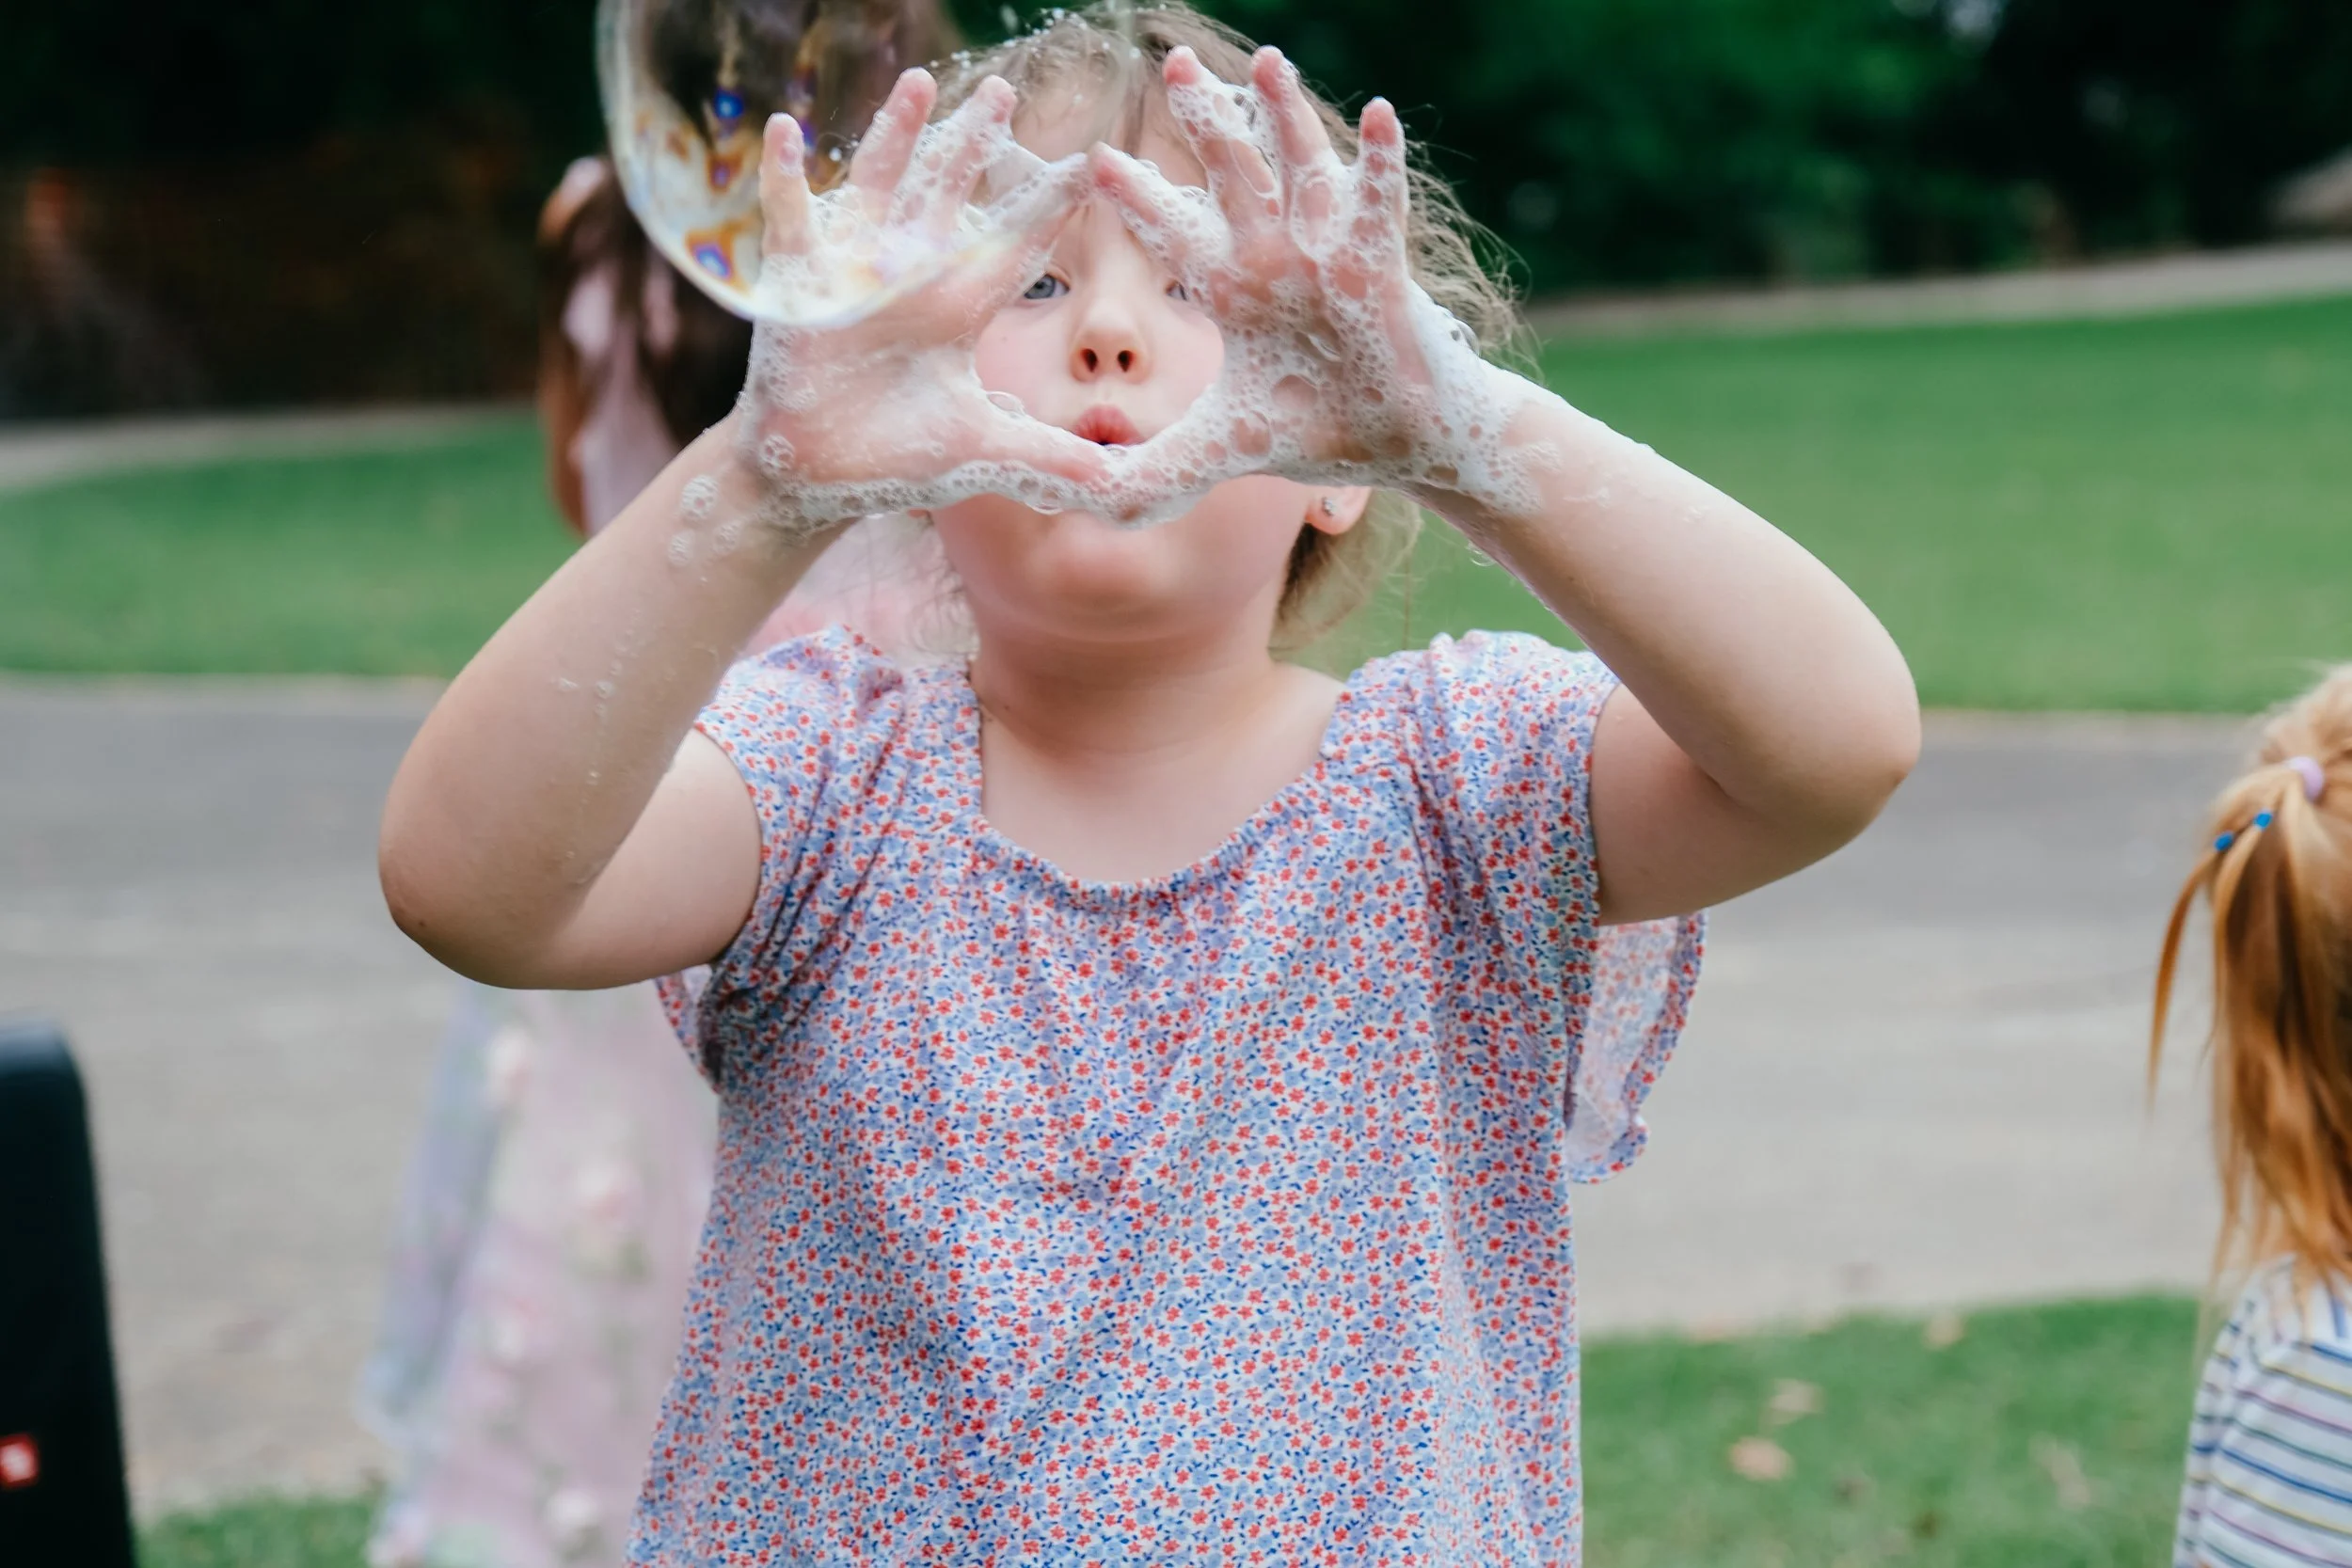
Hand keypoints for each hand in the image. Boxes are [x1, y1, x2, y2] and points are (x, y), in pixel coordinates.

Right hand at [726, 70, 1121, 534]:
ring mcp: (854, 275)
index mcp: (957, 308)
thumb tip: (1117, 484)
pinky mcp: (801, 288)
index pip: (1013, 246)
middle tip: (1004, 90)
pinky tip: (784, 128)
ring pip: (880, 187)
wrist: (818, 477)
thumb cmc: (896, 455)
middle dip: (973, 142)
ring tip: (919, 81)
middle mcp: (910, 278)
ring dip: (896, 135)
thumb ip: (1045, 457)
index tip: (1091, 163)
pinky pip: (791, 220)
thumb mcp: (979, 451)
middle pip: (949, 194)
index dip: (1048, 207)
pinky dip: (784, 177)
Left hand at [1090, 46, 1540, 522]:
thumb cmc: (1313, 432)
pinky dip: (1379, 164)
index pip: (1172, 231)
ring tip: (1268, 59)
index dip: (1135, 196)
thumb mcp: (1215, 454)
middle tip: (1173, 63)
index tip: (1091, 158)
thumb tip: (1081, 505)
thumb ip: (1149, 473)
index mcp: (1232, 288)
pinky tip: (1380, 115)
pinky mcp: (1379, 269)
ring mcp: (1329, 255)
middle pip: (1232, 173)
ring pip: (1302, 168)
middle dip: (1204, 119)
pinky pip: (1378, 206)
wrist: (1397, 444)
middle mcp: (1275, 257)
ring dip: (1287, 114)